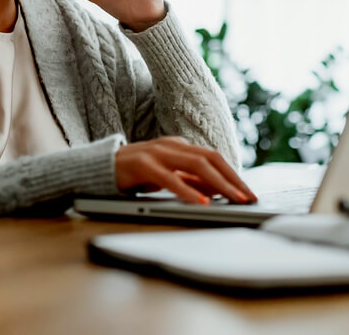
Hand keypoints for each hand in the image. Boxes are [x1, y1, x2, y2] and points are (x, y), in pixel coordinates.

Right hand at [114, 137, 258, 204]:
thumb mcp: (168, 177)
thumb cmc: (136, 174)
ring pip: (195, 165)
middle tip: (248, 198)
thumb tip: (219, 192)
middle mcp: (171, 145)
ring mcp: (156, 152)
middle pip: (210, 158)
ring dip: (218, 183)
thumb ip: (189, 181)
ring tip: (232, 199)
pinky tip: (201, 202)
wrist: (99, 167)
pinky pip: (169, 179)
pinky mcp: (142, 164)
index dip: (234, 175)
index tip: (249, 193)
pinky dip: (188, 191)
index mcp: (180, 146)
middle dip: (232, 179)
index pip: (214, 158)